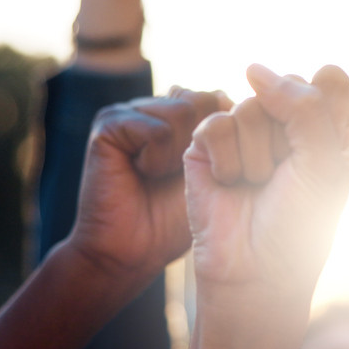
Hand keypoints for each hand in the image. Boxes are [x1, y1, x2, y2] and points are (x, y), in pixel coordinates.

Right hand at [65, 87, 227, 288]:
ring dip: (178, 154)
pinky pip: (158, 130)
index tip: (215, 173)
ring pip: (184, 111)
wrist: (132, 251)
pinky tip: (142, 173)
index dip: (227, 137)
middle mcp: (156, 105)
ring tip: (158, 174)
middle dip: (204, 143)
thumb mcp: (215, 175)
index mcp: (181, 112)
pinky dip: (157, 159)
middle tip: (180, 175)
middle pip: (206, 98)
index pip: (221, 98)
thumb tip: (238, 101)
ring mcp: (131, 110)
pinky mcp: (109, 123)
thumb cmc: (177, 220)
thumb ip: (229, 137)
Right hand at [183, 65, 348, 296]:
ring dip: (257, 155)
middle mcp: (290, 122)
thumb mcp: (325, 162)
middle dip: (288, 138)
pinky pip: (217, 123)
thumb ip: (305, 104)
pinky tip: (230, 183)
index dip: (324, 110)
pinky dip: (227, 159)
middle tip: (286, 177)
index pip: (331, 79)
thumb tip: (253, 69)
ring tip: (257, 186)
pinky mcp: (208, 144)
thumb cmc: (300, 223)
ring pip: (250, 105)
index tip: (321, 153)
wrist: (255, 271)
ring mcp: (247, 130)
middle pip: (288, 87)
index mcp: (330, 124)